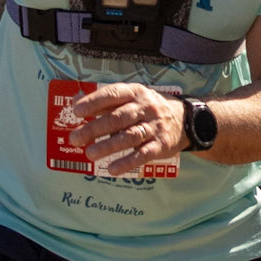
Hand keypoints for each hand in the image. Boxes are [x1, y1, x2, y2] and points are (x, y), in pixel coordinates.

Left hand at [68, 83, 184, 176]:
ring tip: (90, 154)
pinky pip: (143, 154)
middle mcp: (145, 108)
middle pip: (118, 118)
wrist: (184, 119)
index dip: (94, 102)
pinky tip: (112, 168)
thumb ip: (104, 101)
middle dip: (95, 128)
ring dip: (108, 146)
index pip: (112, 94)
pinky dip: (127, 162)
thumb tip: (76, 100)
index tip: (76, 111)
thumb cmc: (147, 108)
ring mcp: (154, 127)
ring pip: (129, 136)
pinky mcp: (161, 145)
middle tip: (75, 138)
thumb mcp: (130, 97)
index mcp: (135, 92)